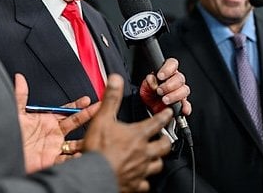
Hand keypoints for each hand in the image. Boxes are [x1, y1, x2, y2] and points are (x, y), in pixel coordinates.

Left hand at [14, 73, 99, 172]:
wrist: (4, 156)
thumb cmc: (9, 135)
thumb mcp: (16, 115)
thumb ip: (20, 96)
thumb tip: (19, 78)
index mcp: (46, 120)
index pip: (66, 111)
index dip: (78, 105)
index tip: (88, 99)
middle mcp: (53, 133)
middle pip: (76, 123)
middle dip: (89, 115)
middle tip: (100, 108)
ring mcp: (54, 147)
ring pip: (76, 141)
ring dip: (87, 137)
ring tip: (97, 131)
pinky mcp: (51, 160)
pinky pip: (67, 159)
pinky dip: (76, 157)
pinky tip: (82, 153)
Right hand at [84, 74, 172, 192]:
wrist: (94, 175)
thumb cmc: (98, 150)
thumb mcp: (102, 118)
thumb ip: (111, 98)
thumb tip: (116, 80)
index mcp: (137, 135)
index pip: (157, 122)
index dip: (164, 115)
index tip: (169, 113)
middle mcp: (143, 153)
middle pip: (164, 146)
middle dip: (167, 140)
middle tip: (166, 137)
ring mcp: (140, 170)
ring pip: (157, 165)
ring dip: (157, 160)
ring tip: (156, 156)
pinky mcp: (135, 184)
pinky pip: (145, 184)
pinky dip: (145, 181)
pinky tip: (142, 179)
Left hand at [139, 57, 191, 115]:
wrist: (150, 108)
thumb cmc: (150, 93)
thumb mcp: (146, 86)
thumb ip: (149, 80)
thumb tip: (152, 78)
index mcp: (168, 72)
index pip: (172, 64)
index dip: (168, 68)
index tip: (160, 76)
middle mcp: (176, 81)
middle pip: (179, 78)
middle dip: (169, 85)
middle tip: (159, 91)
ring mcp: (181, 92)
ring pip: (184, 90)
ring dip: (174, 95)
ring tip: (164, 100)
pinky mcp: (183, 104)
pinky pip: (187, 105)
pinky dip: (185, 107)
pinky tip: (181, 109)